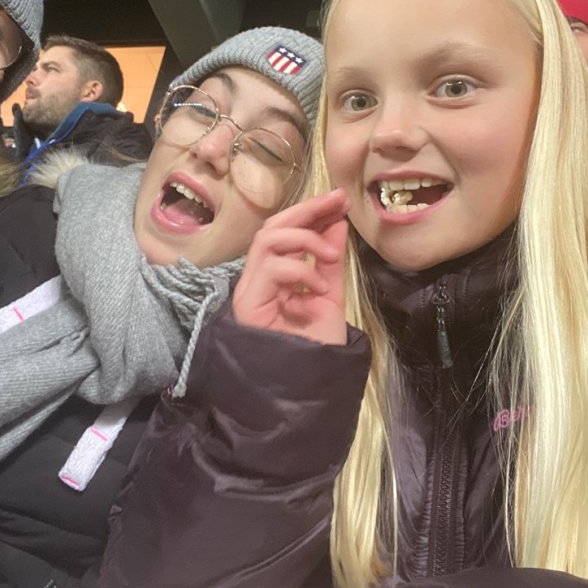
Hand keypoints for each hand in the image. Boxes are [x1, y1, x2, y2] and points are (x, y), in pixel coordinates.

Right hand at [233, 189, 350, 344]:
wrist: (310, 389)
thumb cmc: (317, 348)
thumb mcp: (330, 296)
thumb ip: (328, 261)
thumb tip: (336, 223)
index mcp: (274, 277)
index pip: (284, 231)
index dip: (310, 211)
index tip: (338, 199)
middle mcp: (257, 280)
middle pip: (270, 228)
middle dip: (305, 211)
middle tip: (336, 203)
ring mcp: (250, 292)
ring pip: (266, 240)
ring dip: (303, 239)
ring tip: (331, 257)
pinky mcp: (248, 305)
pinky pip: (270, 268)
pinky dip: (299, 270)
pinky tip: (319, 288)